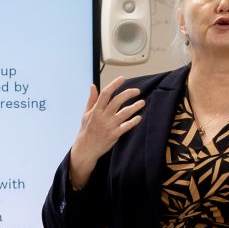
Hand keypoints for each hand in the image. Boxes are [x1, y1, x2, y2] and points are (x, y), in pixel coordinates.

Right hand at [67, 74, 144, 189]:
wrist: (86, 148)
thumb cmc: (86, 130)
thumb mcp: (86, 113)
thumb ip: (91, 99)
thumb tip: (92, 86)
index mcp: (96, 110)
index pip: (106, 93)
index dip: (114, 84)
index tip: (122, 79)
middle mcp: (103, 116)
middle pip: (117, 101)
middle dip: (128, 94)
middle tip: (137, 91)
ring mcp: (109, 125)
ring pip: (124, 113)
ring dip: (135, 106)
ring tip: (142, 102)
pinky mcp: (114, 134)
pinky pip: (126, 126)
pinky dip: (134, 121)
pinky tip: (139, 117)